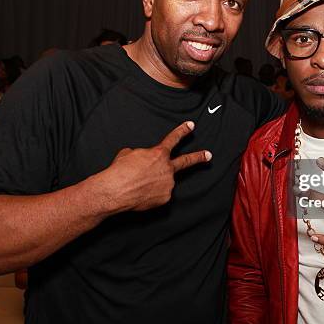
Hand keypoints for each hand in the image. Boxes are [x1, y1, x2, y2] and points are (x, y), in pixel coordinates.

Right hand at [92, 121, 210, 212]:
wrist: (115, 190)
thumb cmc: (119, 171)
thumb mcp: (128, 154)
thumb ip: (141, 155)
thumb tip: (143, 161)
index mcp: (158, 154)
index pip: (173, 139)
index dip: (182, 131)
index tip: (191, 126)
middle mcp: (167, 168)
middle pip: (186, 161)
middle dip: (199, 157)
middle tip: (208, 155)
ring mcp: (168, 184)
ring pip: (164, 181)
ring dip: (154, 183)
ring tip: (139, 185)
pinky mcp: (165, 198)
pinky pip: (160, 194)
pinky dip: (151, 194)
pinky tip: (141, 193)